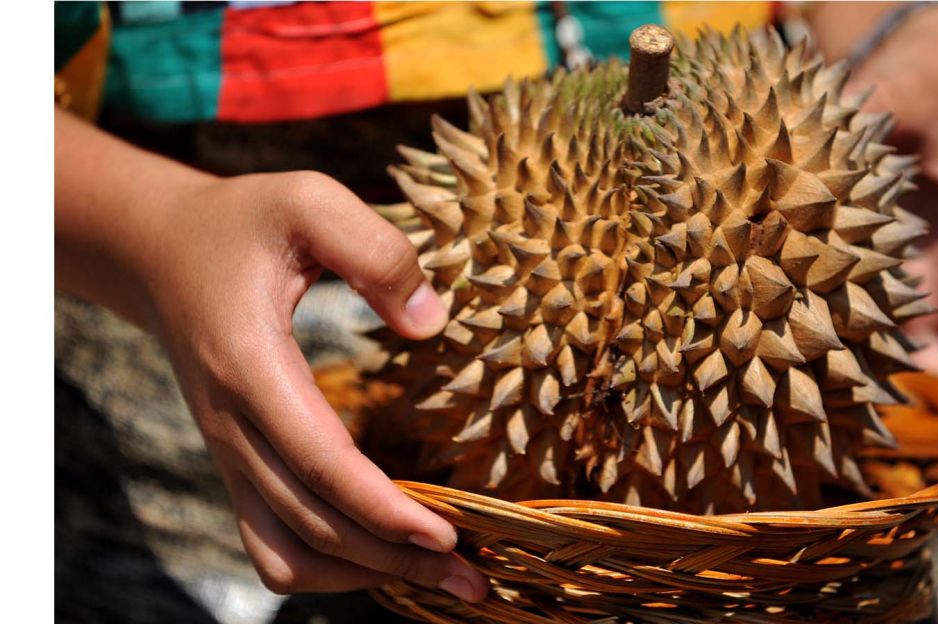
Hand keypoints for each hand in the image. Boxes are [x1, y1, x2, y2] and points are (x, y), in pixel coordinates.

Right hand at [55, 111, 488, 599]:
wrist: (159, 249)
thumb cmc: (242, 222)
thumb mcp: (309, 199)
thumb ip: (376, 250)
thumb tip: (431, 322)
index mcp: (250, 365)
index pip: (318, 460)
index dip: (382, 508)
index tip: (448, 536)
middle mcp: (231, 424)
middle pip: (312, 523)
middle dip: (395, 559)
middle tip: (475, 580)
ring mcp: (230, 451)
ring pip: (288, 550)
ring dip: (362, 573)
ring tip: (438, 578)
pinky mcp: (237, 461)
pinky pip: (271, 541)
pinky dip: (324, 564)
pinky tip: (379, 557)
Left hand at [808, 4, 937, 429]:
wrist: (922, 62)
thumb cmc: (934, 75)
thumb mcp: (911, 90)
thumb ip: (878, 116)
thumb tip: (831, 134)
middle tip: (921, 465)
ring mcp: (928, 271)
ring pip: (928, 352)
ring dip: (907, 398)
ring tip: (867, 442)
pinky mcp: (886, 267)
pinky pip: (881, 325)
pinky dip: (865, 361)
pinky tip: (830, 392)